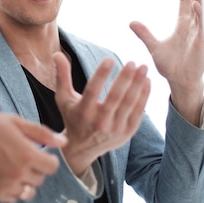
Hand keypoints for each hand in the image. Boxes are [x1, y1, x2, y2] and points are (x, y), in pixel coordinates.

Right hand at [0, 109, 66, 202]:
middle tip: (22, 155)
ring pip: (28, 191)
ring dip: (25, 180)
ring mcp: (5, 186)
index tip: (39, 152)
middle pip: (40, 178)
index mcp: (26, 154)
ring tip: (12, 166)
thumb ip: (41, 132)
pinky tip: (3, 175)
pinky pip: (13, 198)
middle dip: (36, 167)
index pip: (52, 166)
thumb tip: (63, 141)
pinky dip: (12, 189)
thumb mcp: (14, 121)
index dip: (48, 158)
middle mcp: (18, 173)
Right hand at [54, 53, 150, 176]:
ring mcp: (115, 128)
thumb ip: (62, 76)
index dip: (101, 74)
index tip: (109, 58)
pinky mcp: (128, 132)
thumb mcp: (63, 98)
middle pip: (114, 97)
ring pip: (129, 103)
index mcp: (82, 112)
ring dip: (138, 84)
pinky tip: (147, 81)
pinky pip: (138, 111)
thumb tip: (57, 53)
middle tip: (132, 62)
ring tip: (143, 68)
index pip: (92, 91)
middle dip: (125, 78)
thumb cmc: (72, 117)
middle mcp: (99, 122)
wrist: (83, 148)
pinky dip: (144, 95)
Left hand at [129, 0, 203, 123]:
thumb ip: (144, 34)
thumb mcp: (154, 47)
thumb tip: (131, 22)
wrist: (179, 82)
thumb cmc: (170, 66)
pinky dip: (202, 16)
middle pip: (198, 1)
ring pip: (202, 11)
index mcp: (184, 25)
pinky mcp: (202, 44)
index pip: (185, 2)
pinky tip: (198, 5)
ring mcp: (200, 35)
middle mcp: (194, 27)